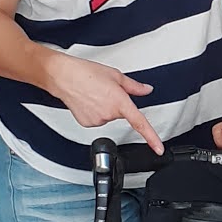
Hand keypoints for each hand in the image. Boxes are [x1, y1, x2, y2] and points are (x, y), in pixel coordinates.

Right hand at [46, 52, 163, 154]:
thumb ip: (134, 86)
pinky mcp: (88, 124)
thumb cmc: (85, 73)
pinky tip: (88, 102)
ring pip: (108, 117)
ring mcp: (98, 120)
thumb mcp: (115, 76)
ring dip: (104, 107)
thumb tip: (146, 90)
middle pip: (121, 114)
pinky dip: (95, 112)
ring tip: (94, 94)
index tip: (158, 148)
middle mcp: (109, 113)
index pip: (140, 123)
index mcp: (119, 101)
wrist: (63, 77)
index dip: (151, 138)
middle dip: (116, 103)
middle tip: (105, 91)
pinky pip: (98, 119)